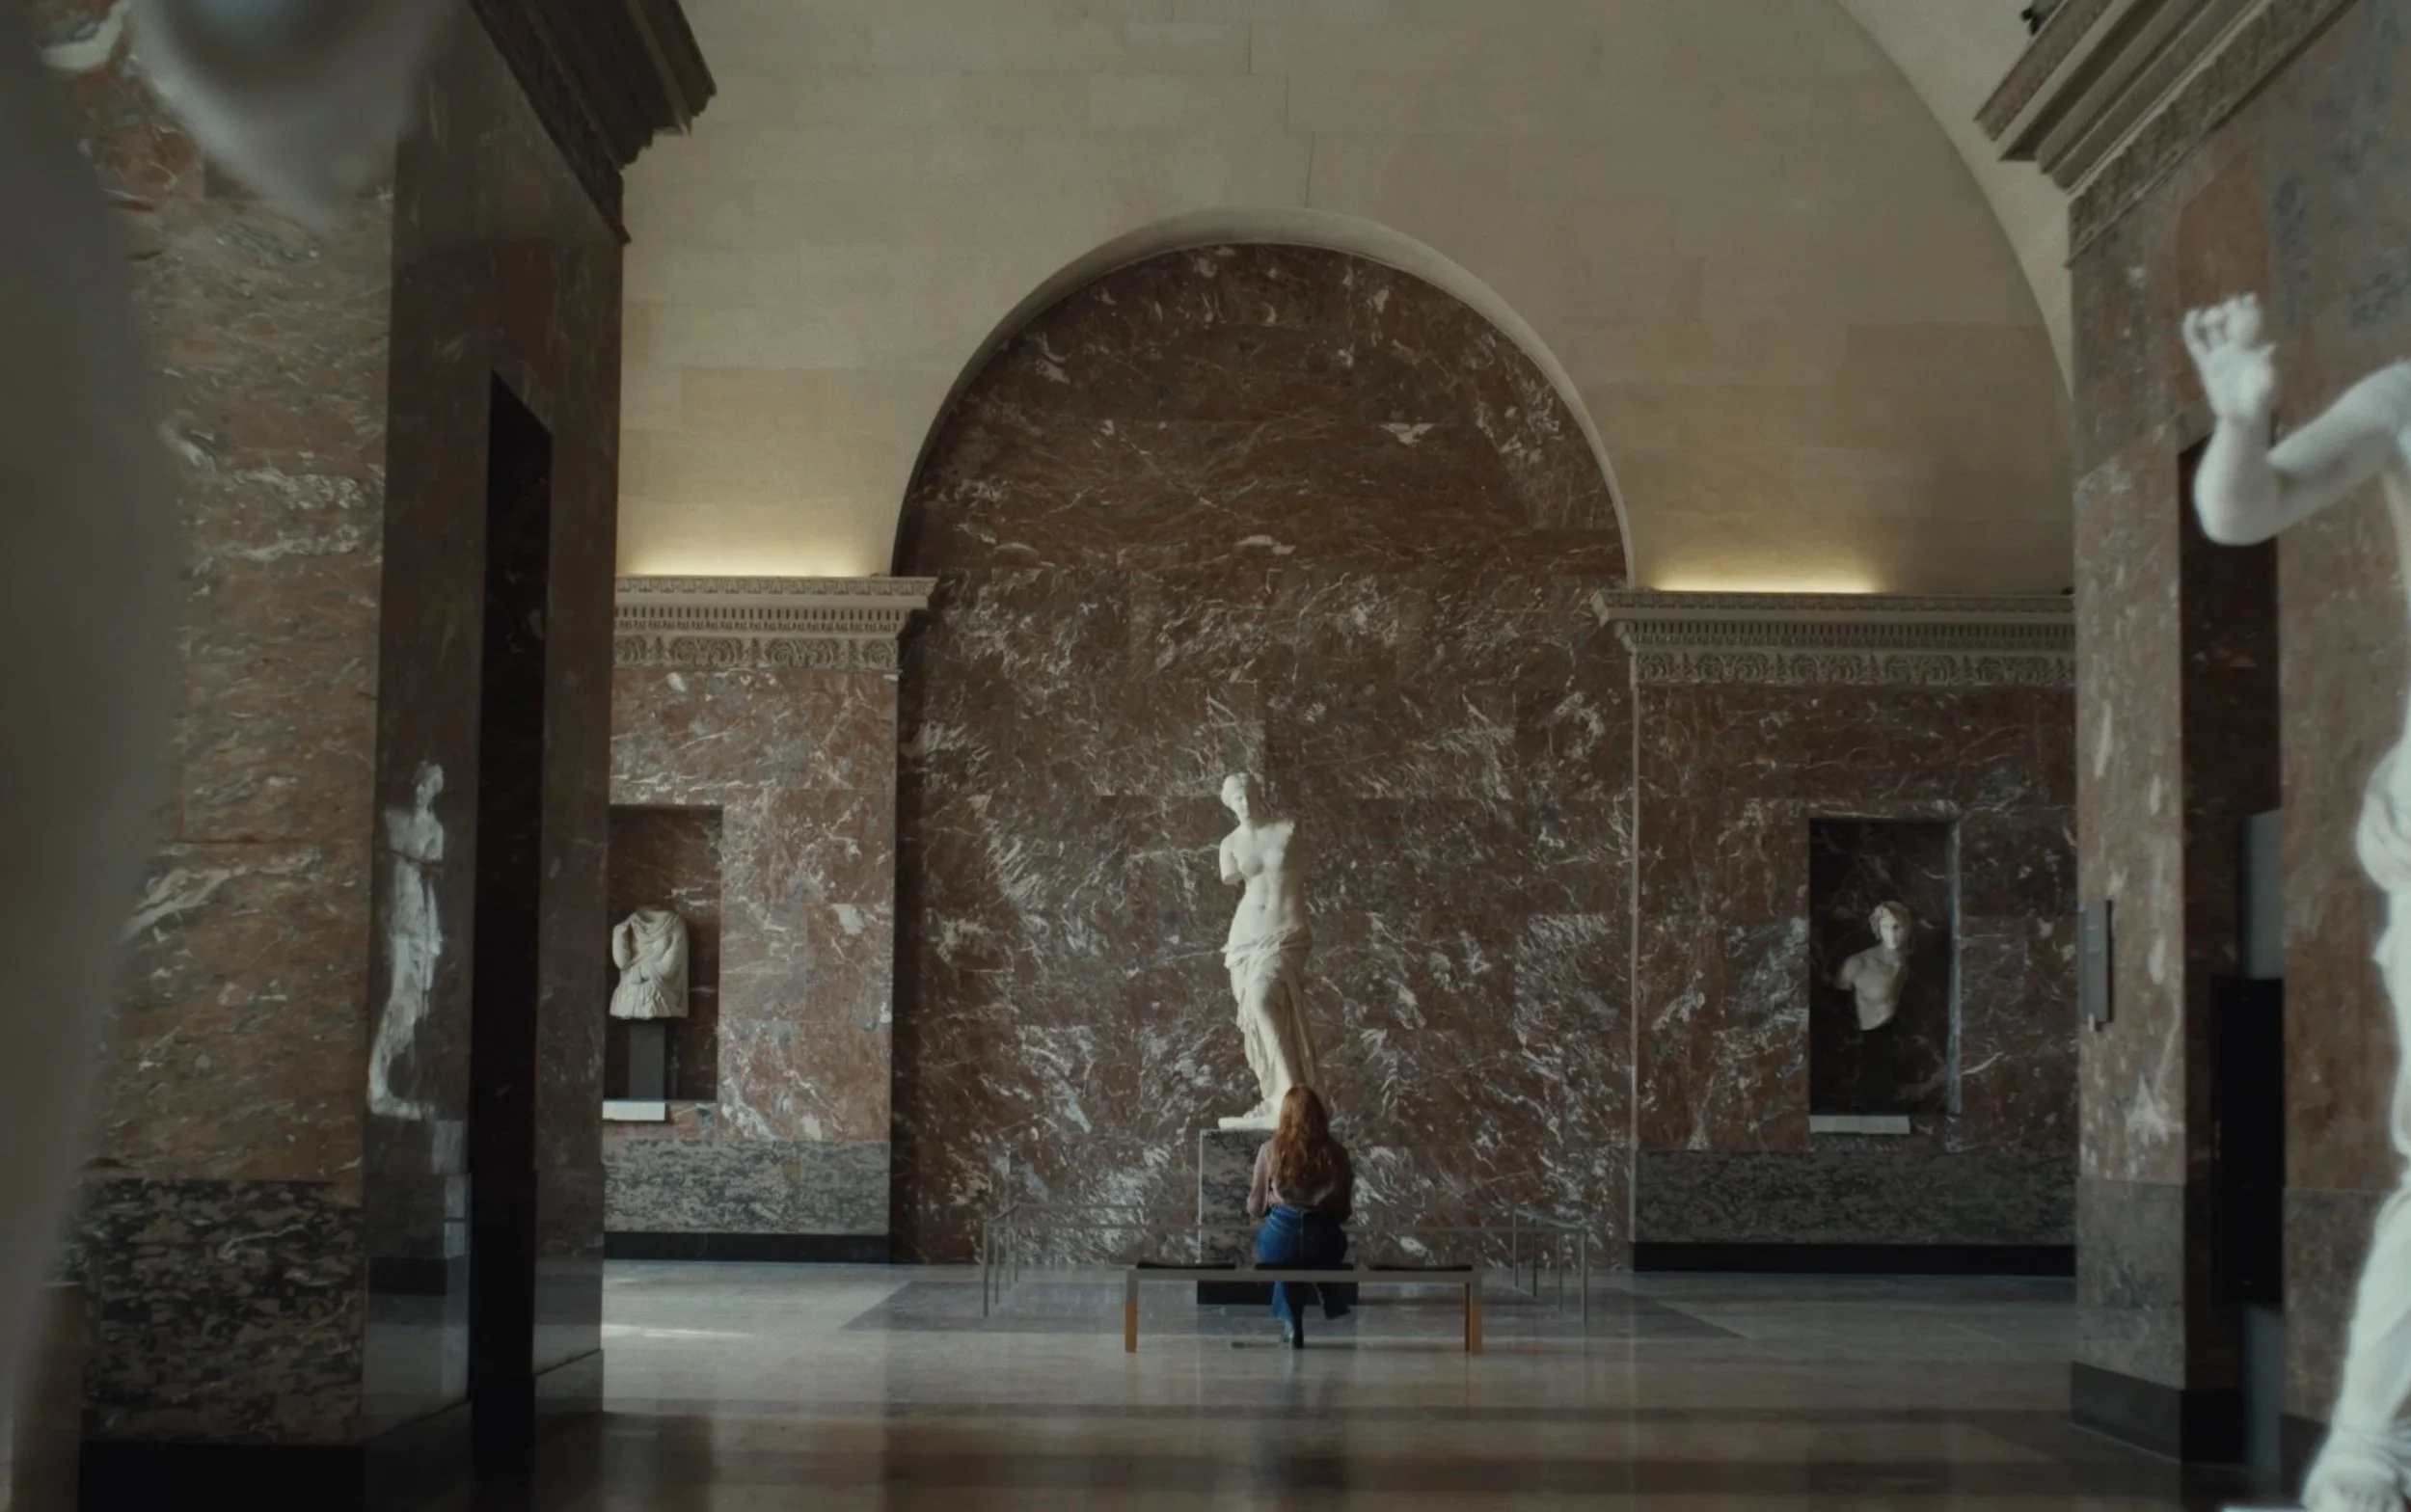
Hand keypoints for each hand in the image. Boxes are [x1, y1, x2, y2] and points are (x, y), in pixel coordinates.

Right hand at [2182, 294, 2278, 428]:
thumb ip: (2270, 366)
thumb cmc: (2262, 401)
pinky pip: (2197, 344)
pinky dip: (2193, 330)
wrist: (2243, 416)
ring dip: (2213, 317)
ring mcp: (2220, 355)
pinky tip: (2193, 316)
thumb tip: (2272, 346)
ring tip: (2213, 312)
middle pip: (2232, 323)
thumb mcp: (2270, 384)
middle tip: (2231, 302)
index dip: (2251, 309)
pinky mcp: (2205, 364)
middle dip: (2232, 310)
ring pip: (2214, 330)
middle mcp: (2237, 349)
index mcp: (2255, 349)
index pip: (2253, 324)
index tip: (2250, 297)